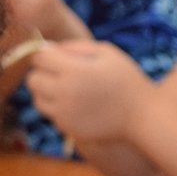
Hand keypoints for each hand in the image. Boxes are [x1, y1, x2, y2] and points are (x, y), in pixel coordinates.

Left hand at [27, 40, 153, 147]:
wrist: (143, 116)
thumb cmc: (127, 79)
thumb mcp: (107, 52)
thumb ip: (75, 46)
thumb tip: (49, 48)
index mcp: (74, 71)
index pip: (39, 58)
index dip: (45, 54)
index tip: (56, 56)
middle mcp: (65, 93)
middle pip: (33, 79)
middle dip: (43, 73)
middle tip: (60, 72)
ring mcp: (65, 114)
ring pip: (37, 99)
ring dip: (47, 92)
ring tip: (68, 89)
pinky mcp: (68, 129)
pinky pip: (52, 114)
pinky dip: (59, 108)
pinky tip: (78, 104)